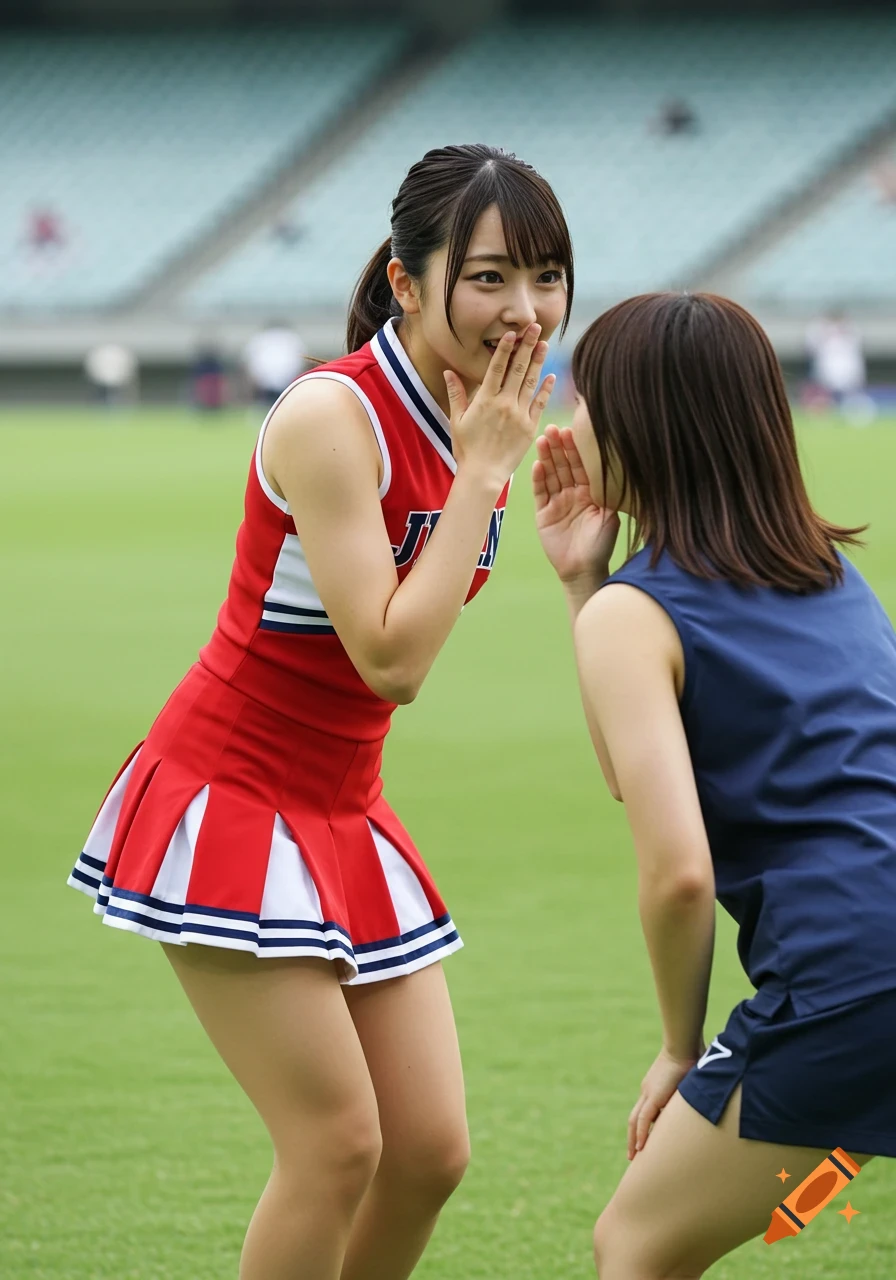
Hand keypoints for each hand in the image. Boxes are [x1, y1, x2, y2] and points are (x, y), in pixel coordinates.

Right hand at [444, 324, 554, 487]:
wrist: (483, 474)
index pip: (496, 367)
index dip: (505, 348)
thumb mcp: (457, 420)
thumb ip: (456, 394)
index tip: (512, 333)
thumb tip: (448, 372)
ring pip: (531, 382)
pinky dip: (546, 389)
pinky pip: (540, 404)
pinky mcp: (529, 427)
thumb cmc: (467, 449)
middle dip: (527, 346)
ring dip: (538, 361)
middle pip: (517, 369)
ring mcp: (519, 415)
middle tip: (535, 327)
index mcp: (485, 400)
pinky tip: (551, 376)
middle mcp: (504, 403)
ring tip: (544, 344)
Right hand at [533, 423, 619, 584]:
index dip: (576, 449)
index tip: (572, 430)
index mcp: (590, 491)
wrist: (584, 569)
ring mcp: (557, 502)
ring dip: (546, 458)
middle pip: (563, 466)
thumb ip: (610, 491)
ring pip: (550, 475)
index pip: (582, 465)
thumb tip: (623, 465)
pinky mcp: (544, 513)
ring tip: (543, 440)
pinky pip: (540, 493)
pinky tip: (538, 465)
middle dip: (558, 447)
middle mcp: (573, 493)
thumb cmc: (601, 544)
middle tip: (553, 428)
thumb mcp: (610, 514)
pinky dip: (539, 479)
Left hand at [627, 1044, 702, 1160]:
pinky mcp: (653, 1096)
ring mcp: (648, 1093)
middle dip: (634, 1136)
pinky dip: (641, 1134)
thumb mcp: (691, 1080)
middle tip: (633, 1154)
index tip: (645, 1141)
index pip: (646, 1111)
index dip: (644, 1127)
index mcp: (655, 1088)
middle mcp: (648, 1091)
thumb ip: (694, 1091)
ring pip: (635, 1121)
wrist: (685, 1045)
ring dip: (633, 1139)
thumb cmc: (692, 1057)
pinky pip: (643, 1120)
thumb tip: (713, 1095)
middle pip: (636, 1118)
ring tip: (633, 1155)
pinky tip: (639, 1148)